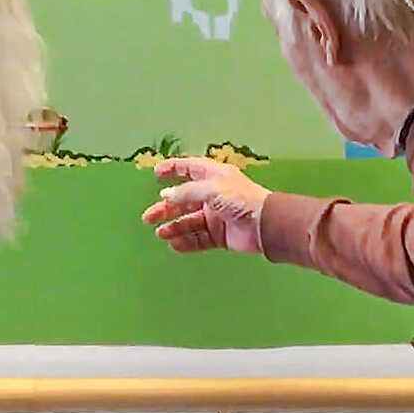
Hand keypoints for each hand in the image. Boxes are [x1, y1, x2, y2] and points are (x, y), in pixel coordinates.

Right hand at [142, 157, 270, 254]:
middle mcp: (213, 195)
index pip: (189, 168)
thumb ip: (185, 192)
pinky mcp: (220, 235)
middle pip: (183, 200)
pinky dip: (186, 241)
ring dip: (174, 227)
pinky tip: (175, 244)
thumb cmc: (240, 200)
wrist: (265, 225)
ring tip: (161, 233)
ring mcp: (216, 216)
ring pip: (189, 221)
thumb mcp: (211, 189)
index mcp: (213, 177)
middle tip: (148, 217)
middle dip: (165, 208)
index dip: (173, 169)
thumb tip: (165, 196)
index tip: (156, 173)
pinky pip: (199, 238)